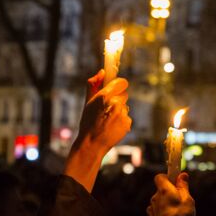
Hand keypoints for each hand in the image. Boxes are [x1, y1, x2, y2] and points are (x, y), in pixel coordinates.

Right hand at [64, 70, 130, 192]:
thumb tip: (102, 71)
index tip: (117, 86)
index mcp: (104, 96)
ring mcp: (123, 114)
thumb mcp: (87, 102)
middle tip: (107, 108)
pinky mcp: (127, 123)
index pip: (121, 82)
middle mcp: (115, 104)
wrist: (92, 144)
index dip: (119, 84)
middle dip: (118, 98)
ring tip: (108, 120)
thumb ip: (94, 84)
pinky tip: (112, 126)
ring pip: (125, 107)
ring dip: (119, 111)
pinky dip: (121, 121)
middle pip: (124, 94)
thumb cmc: (88, 122)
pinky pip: (127, 117)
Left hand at [147, 173, 195, 215]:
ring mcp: (151, 209)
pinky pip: (157, 213)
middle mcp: (155, 198)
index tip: (176, 180)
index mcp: (164, 190)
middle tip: (180, 200)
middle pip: (161, 191)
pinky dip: (163, 214)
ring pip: (159, 202)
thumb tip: (183, 175)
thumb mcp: (188, 199)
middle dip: (170, 193)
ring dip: (166, 205)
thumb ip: (184, 186)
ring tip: (177, 213)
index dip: (168, 177)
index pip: (160, 176)